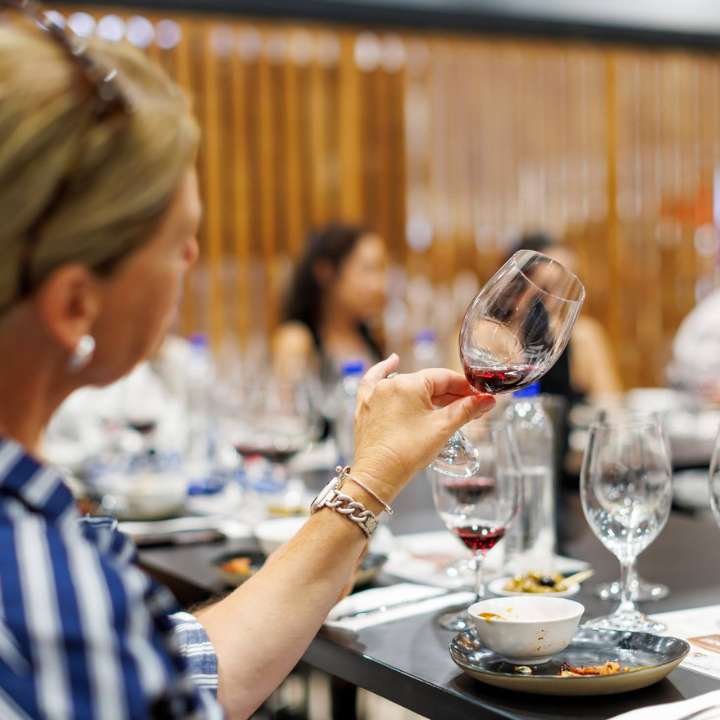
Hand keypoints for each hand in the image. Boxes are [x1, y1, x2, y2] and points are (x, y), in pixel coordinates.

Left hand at [351, 354, 494, 500]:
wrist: (377, 476)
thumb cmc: (406, 453)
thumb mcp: (442, 428)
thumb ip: (466, 410)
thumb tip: (486, 400)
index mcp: (409, 384)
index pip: (444, 377)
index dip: (464, 387)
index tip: (478, 396)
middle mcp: (389, 384)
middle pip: (427, 383)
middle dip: (449, 395)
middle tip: (468, 407)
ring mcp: (375, 395)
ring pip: (407, 386)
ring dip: (426, 392)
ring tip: (445, 400)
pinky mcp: (365, 407)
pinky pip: (375, 382)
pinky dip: (385, 372)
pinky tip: (393, 362)